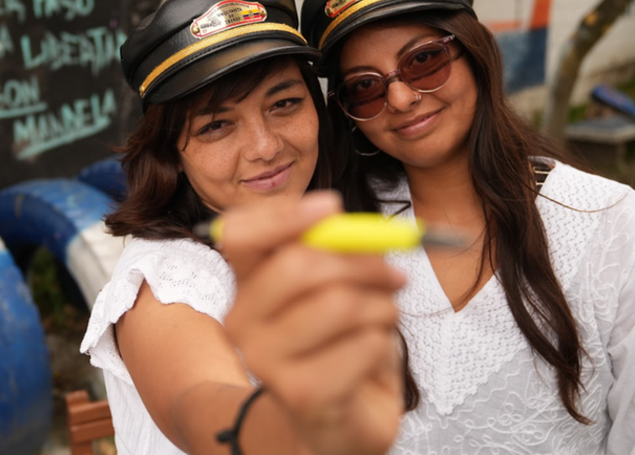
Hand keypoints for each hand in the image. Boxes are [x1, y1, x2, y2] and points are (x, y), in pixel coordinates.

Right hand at [220, 191, 405, 454]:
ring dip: (381, 307)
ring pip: (339, 304)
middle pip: (299, 264)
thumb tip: (341, 216)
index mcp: (245, 286)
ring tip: (382, 320)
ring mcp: (266, 362)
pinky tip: (373, 356)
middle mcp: (242, 322)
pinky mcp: (302, 394)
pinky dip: (385, 343)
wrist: (335, 426)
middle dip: (361, 262)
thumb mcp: (332, 289)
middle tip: (393, 275)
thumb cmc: (336, 348)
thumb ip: (330, 250)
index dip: (286, 214)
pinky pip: (364, 344)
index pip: (241, 234)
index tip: (332, 207)